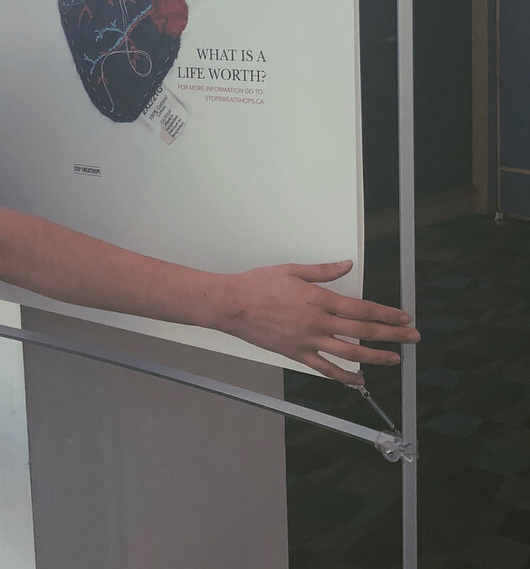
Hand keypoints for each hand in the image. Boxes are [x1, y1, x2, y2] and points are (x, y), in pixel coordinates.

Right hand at [220, 260, 419, 384]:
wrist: (233, 305)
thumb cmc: (258, 284)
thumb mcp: (292, 270)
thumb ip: (323, 271)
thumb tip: (348, 265)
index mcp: (320, 299)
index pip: (362, 309)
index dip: (386, 314)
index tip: (403, 317)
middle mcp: (319, 322)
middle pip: (363, 331)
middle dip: (392, 335)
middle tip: (413, 338)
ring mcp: (309, 341)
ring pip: (350, 353)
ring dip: (376, 357)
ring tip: (395, 359)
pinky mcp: (297, 354)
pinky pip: (326, 369)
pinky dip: (346, 377)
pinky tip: (360, 380)